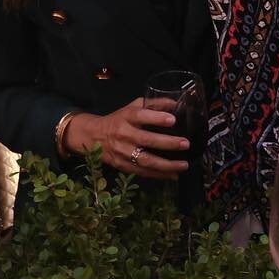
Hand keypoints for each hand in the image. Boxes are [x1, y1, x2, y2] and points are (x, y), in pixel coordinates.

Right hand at [64, 97, 186, 178]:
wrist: (92, 135)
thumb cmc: (120, 119)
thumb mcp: (134, 106)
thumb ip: (155, 103)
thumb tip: (176, 103)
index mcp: (127, 117)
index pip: (141, 115)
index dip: (157, 118)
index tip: (173, 120)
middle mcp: (124, 134)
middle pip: (146, 140)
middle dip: (167, 143)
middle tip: (185, 144)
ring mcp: (122, 151)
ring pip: (144, 160)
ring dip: (165, 164)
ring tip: (183, 165)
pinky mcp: (121, 165)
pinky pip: (141, 171)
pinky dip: (158, 175)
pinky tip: (173, 175)